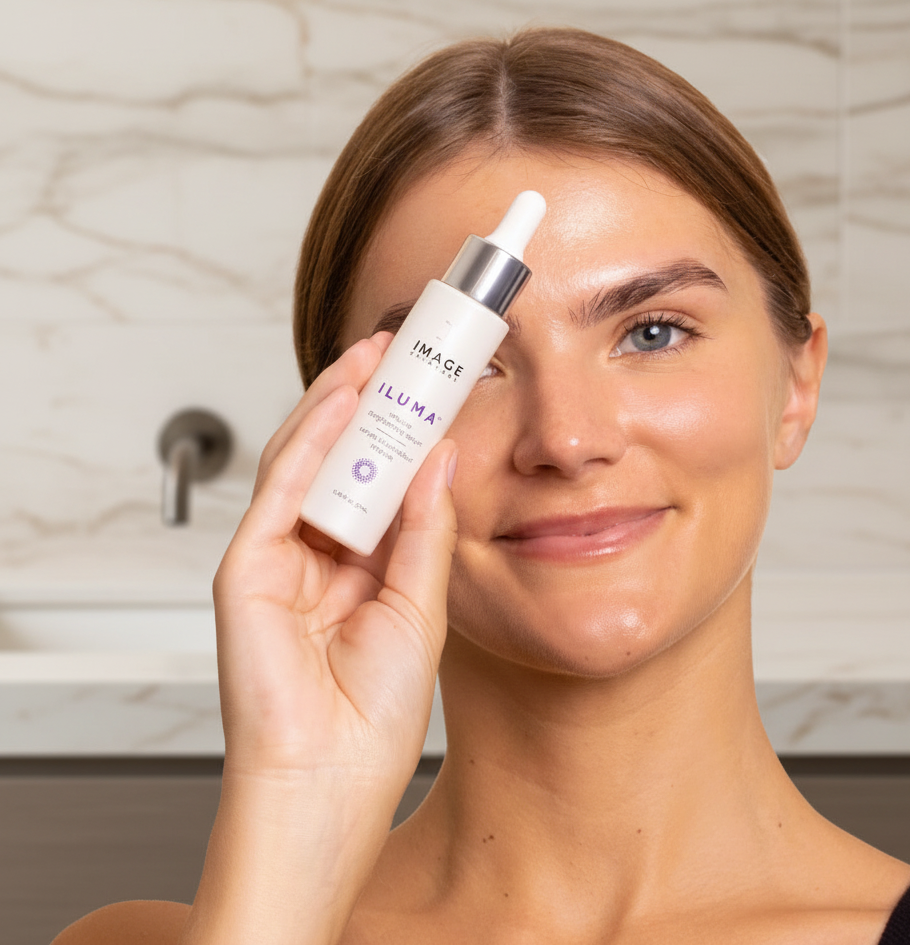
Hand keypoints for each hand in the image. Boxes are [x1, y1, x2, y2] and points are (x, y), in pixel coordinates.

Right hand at [213, 331, 456, 791]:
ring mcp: (278, 556)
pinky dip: (310, 438)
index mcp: (359, 567)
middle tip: (404, 354)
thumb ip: (425, 527)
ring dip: (342, 405)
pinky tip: (342, 399)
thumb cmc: (374, 713)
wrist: (331, 778)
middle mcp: (316, 554)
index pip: (377, 479)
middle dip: (371, 404)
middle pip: (342, 461)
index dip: (402, 429)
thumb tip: (441, 456)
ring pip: (307, 461)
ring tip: (377, 356)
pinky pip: (279, 485)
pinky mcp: (246, 565)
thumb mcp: (420, 603)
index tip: (432, 386)